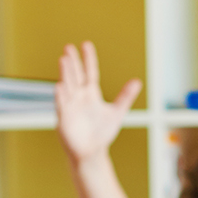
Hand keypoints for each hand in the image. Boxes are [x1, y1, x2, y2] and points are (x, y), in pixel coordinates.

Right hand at [54, 41, 140, 164]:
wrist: (92, 152)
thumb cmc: (102, 132)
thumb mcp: (117, 112)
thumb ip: (125, 96)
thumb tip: (137, 81)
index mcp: (91, 93)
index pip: (89, 72)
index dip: (88, 59)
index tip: (86, 44)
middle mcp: (78, 97)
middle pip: (75, 76)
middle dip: (72, 62)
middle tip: (68, 47)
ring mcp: (70, 106)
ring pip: (67, 87)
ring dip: (65, 74)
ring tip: (63, 60)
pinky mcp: (64, 119)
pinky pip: (62, 106)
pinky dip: (61, 97)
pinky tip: (60, 86)